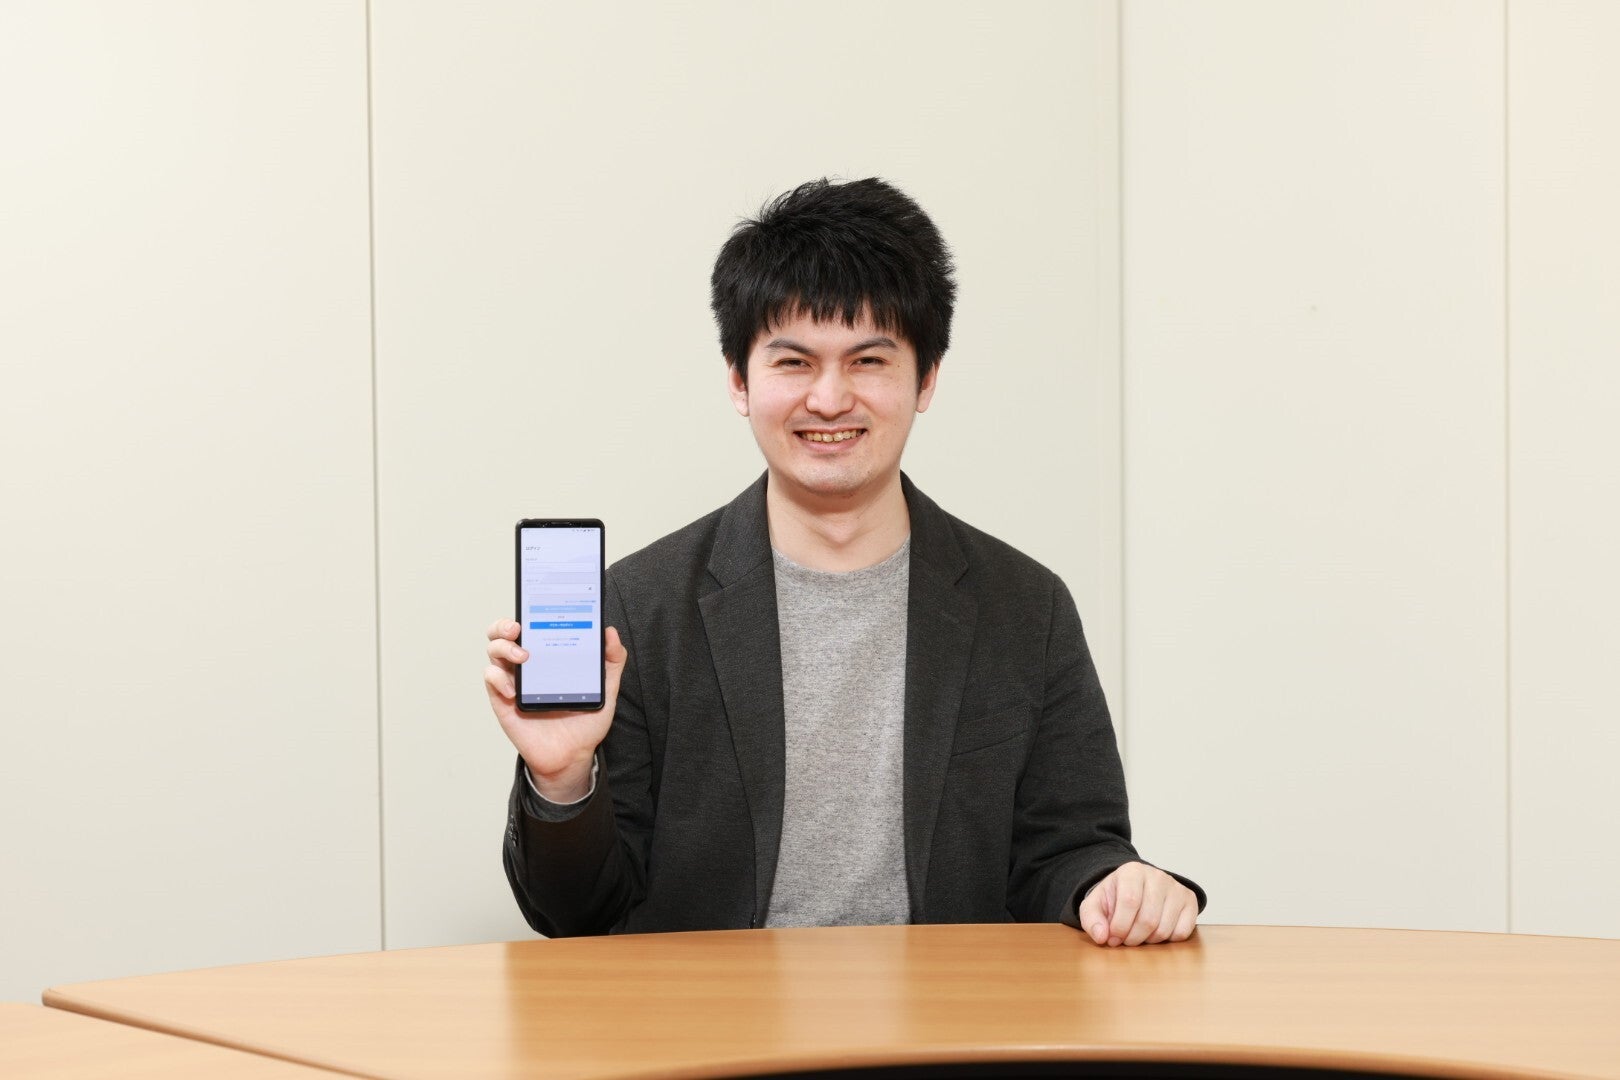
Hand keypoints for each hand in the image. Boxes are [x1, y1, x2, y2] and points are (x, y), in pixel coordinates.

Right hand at [484, 618, 627, 800]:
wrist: (573, 754)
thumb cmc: (586, 719)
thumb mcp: (606, 688)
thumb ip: (612, 661)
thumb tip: (610, 632)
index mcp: (548, 654)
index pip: (532, 624)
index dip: (528, 609)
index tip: (534, 602)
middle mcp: (526, 663)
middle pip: (503, 632)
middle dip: (504, 623)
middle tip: (518, 627)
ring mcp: (513, 680)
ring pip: (493, 650)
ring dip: (503, 647)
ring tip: (523, 657)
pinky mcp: (502, 700)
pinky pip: (491, 679)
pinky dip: (498, 678)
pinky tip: (513, 689)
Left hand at [1077, 862, 1197, 946]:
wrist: (1136, 889)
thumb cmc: (1115, 898)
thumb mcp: (1096, 905)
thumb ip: (1091, 919)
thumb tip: (1101, 936)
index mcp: (1132, 871)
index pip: (1130, 901)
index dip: (1119, 925)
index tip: (1112, 938)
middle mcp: (1158, 876)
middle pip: (1148, 919)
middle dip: (1132, 938)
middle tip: (1124, 940)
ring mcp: (1176, 888)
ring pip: (1164, 928)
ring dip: (1148, 941)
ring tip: (1138, 935)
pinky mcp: (1190, 902)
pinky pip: (1182, 932)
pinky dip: (1167, 940)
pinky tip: (1155, 932)